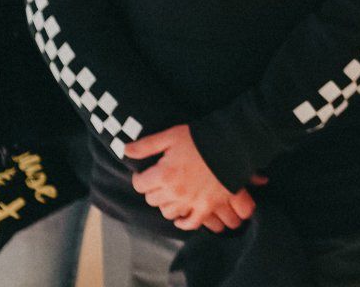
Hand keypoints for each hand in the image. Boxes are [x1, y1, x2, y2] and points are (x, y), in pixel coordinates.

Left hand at [123, 125, 249, 231]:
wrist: (233, 144)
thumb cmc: (201, 138)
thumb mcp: (171, 135)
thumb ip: (146, 145)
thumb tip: (125, 150)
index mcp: (164, 174)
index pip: (140, 184)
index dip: (140, 178)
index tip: (145, 174)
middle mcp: (175, 192)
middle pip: (152, 199)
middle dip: (153, 190)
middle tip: (160, 181)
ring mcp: (191, 201)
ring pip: (168, 212)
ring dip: (167, 204)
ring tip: (171, 195)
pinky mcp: (207, 207)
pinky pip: (191, 223)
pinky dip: (184, 223)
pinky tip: (181, 217)